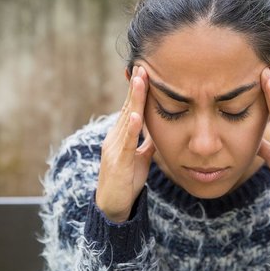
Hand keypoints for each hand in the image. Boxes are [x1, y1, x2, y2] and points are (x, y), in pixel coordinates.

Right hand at [96, 66, 154, 221]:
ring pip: (127, 119)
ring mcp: (116, 148)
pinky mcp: (120, 162)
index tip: (145, 71)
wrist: (113, 204)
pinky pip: (127, 143)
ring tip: (140, 80)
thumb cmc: (127, 180)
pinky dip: (132, 129)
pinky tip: (137, 116)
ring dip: (134, 99)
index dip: (138, 91)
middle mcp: (116, 137)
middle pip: (128, 107)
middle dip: (135, 86)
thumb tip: (157, 131)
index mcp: (122, 135)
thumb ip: (146, 143)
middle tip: (142, 65)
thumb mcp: (140, 158)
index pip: (131, 108)